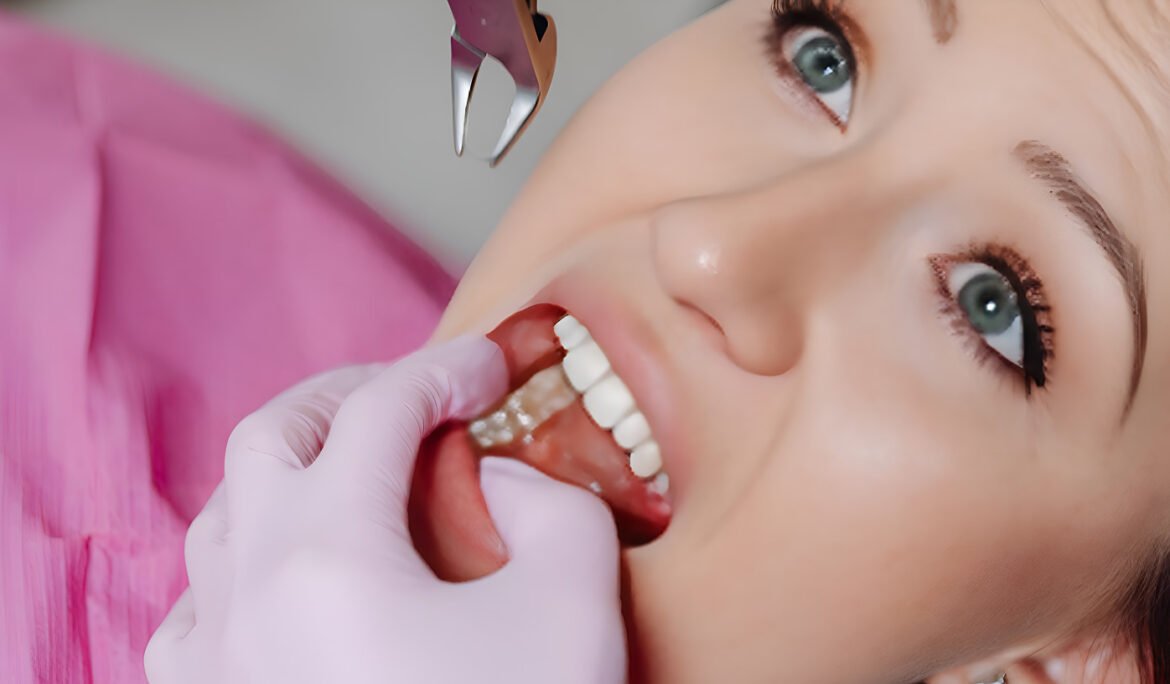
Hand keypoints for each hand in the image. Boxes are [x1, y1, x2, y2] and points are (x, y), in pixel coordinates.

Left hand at [145, 336, 625, 683]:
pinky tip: (291, 579)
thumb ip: (555, 509)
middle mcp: (248, 591)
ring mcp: (215, 658)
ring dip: (291, 471)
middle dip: (346, 397)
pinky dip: (246, 561)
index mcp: (330, 553)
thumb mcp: (573, 609)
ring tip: (356, 474)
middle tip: (412, 397)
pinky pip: (197, 605)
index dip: (445, 369)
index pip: (382, 410)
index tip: (492, 369)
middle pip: (273, 438)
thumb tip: (497, 481)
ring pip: (223, 515)